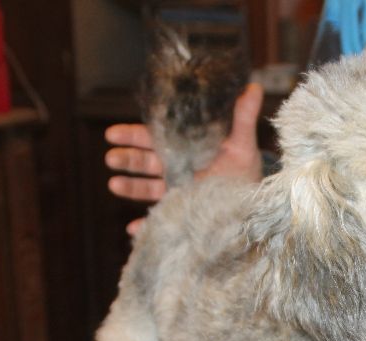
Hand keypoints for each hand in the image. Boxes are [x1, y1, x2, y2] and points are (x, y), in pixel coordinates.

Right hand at [105, 83, 264, 234]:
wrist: (254, 200)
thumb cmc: (246, 169)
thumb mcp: (244, 143)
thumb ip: (243, 117)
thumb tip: (253, 85)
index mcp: (185, 148)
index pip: (154, 138)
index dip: (133, 135)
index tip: (112, 133)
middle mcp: (177, 168)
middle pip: (145, 162)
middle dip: (126, 159)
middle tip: (111, 157)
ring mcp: (177, 191)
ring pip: (147, 187)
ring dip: (130, 187)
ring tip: (114, 185)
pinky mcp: (181, 212)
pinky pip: (160, 220)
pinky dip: (145, 226)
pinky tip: (133, 229)